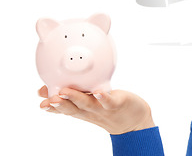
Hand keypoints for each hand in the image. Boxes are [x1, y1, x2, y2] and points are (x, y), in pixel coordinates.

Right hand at [38, 85, 155, 134]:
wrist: (134, 121)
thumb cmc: (108, 108)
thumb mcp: (88, 102)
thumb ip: (71, 95)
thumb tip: (48, 87)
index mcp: (81, 109)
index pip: (63, 109)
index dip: (51, 107)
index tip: (41, 102)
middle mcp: (90, 110)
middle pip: (72, 108)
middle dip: (59, 104)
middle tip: (48, 100)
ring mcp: (103, 108)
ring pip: (87, 104)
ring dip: (75, 98)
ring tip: (64, 92)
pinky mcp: (117, 103)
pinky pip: (109, 101)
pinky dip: (103, 97)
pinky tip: (98, 92)